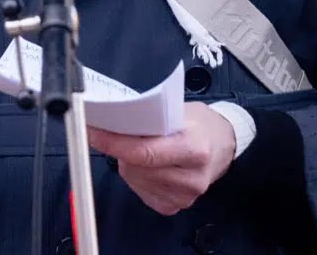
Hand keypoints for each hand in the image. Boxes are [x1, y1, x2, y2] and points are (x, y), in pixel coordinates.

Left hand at [88, 102, 236, 215]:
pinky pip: (142, 192)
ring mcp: (185, 194)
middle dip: (119, 149)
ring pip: (136, 180)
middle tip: (113, 133)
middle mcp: (192, 175)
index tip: (94, 132)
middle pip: (137, 167)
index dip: (114, 143)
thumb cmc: (200, 125)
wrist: (223, 144)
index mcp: (195, 146)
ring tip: (138, 148)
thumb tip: (114, 121)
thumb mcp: (180, 110)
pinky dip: (137, 177)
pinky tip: (146, 165)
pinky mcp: (176, 205)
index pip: (144, 152)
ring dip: (128, 163)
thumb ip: (151, 118)